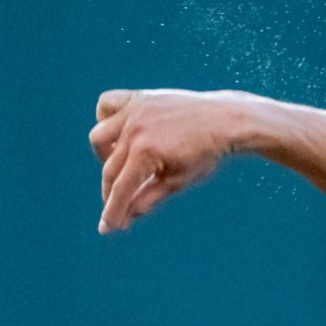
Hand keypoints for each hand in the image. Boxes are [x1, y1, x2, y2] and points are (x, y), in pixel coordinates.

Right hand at [89, 88, 249, 233]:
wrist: (225, 120)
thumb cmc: (205, 152)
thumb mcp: (177, 181)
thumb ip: (147, 199)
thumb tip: (125, 218)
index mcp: (145, 152)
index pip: (120, 190)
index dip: (112, 213)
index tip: (107, 229)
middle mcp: (134, 129)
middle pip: (110, 169)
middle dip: (111, 192)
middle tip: (119, 206)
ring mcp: (135, 110)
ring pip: (99, 136)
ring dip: (104, 155)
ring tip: (121, 166)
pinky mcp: (139, 97)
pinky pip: (107, 104)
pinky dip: (105, 117)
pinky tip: (117, 132)